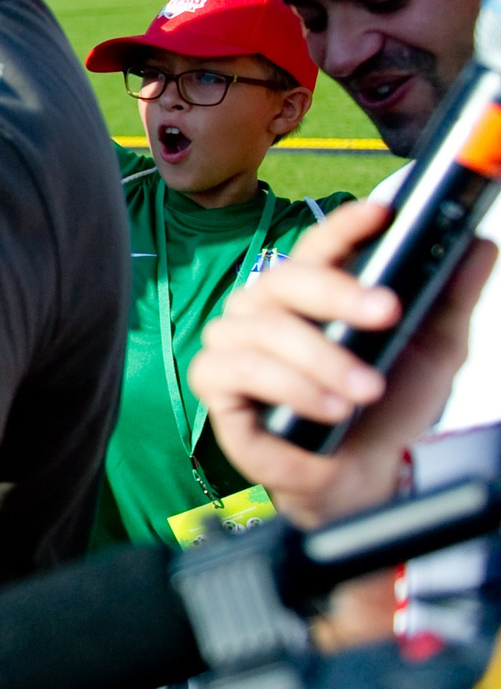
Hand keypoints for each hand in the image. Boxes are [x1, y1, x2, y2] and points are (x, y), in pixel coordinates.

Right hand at [189, 200, 493, 525]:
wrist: (363, 474)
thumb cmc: (386, 408)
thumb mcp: (433, 350)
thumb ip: (450, 297)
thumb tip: (479, 244)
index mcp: (311, 291)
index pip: (321, 244)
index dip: (345, 225)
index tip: (381, 214)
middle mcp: (265, 309)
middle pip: (287, 279)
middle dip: (339, 294)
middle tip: (386, 314)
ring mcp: (235, 344)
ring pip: (264, 328)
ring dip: (322, 358)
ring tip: (365, 391)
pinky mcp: (215, 384)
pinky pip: (238, 371)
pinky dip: (290, 388)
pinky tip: (329, 408)